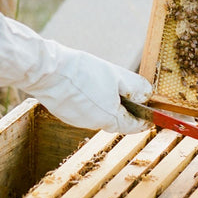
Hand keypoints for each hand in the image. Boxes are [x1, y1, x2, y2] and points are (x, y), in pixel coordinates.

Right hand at [29, 47, 153, 133]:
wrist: (47, 72)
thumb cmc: (82, 73)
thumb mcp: (116, 75)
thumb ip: (135, 87)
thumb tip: (147, 95)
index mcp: (110, 118)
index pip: (133, 126)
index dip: (144, 120)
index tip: (151, 116)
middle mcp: (94, 124)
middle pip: (116, 119)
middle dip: (124, 108)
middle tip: (129, 93)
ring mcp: (78, 120)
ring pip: (100, 113)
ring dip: (107, 102)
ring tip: (105, 83)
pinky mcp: (66, 114)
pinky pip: (85, 109)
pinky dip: (90, 100)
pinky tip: (87, 84)